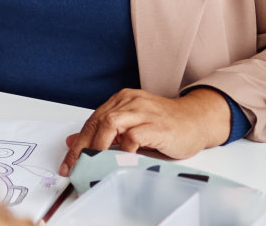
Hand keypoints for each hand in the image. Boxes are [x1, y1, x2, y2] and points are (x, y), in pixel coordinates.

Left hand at [57, 88, 228, 175]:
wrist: (197, 120)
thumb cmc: (165, 125)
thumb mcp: (131, 126)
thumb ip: (105, 132)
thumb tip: (74, 141)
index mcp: (123, 100)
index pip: (92, 120)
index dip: (77, 142)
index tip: (68, 162)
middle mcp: (131, 102)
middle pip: (97, 122)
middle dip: (82, 147)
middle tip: (75, 166)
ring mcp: (144, 112)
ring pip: (110, 123)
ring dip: (98, 146)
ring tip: (93, 163)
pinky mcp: (157, 125)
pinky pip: (133, 136)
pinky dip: (123, 149)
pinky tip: (121, 160)